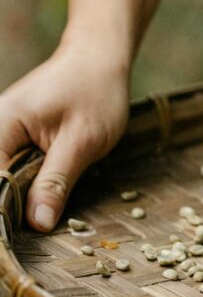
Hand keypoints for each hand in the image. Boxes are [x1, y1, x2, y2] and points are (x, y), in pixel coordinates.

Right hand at [0, 39, 129, 231]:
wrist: (99, 57)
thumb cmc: (96, 91)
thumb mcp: (82, 141)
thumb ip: (56, 182)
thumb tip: (38, 224)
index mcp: (0, 127)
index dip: (3, 214)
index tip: (17, 239)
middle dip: (10, 208)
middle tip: (37, 229)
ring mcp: (0, 134)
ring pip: (1, 180)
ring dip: (17, 199)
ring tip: (39, 217)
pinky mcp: (12, 138)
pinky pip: (9, 170)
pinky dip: (22, 186)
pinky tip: (38, 200)